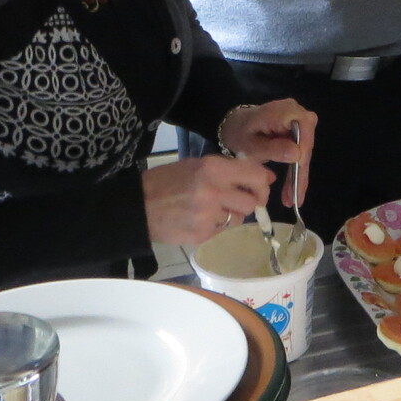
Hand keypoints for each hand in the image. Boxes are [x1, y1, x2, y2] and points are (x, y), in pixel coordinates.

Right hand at [141, 154, 274, 244]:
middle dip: (249, 202)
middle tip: (239, 200)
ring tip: (212, 209)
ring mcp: (208, 215)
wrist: (137, 206)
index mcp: (213, 168)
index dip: (264, 182)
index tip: (263, 185)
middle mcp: (214, 190)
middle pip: (252, 201)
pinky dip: (217, 227)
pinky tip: (200, 220)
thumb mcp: (196, 165)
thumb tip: (264, 176)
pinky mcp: (202, 234)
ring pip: (239, 218)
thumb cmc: (166, 181)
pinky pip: (223, 231)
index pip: (255, 175)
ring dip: (232, 215)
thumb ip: (229, 169)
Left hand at [218, 99, 314, 204]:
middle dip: (300, 173)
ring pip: (305, 152)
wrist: (235, 125)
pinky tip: (292, 190)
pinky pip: (300, 153)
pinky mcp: (299, 132)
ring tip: (291, 199)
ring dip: (298, 176)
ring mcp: (299, 121)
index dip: (302, 155)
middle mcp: (297, 112)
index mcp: (284, 111)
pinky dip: (295, 171)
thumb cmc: (240, 134)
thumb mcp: (251, 145)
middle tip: (294, 198)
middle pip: (306, 144)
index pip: (303, 132)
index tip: (296, 178)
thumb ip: (273, 149)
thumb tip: (298, 154)